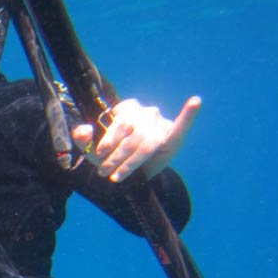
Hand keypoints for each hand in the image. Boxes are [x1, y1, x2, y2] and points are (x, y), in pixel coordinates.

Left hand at [73, 96, 200, 181]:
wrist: (129, 170)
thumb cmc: (111, 154)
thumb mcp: (94, 148)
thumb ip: (84, 138)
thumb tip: (82, 132)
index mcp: (126, 109)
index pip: (119, 123)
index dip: (109, 140)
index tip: (99, 154)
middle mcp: (145, 113)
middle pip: (132, 135)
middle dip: (117, 156)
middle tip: (104, 171)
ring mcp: (159, 124)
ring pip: (146, 144)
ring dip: (131, 162)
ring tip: (116, 176)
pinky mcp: (172, 136)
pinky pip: (182, 125)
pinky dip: (189, 115)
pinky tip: (195, 102)